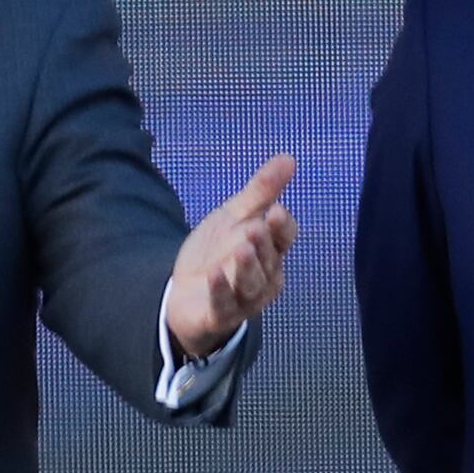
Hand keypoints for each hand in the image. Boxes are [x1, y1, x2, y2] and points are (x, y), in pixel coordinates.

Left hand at [163, 152, 299, 359]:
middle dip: (263, 245)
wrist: (184, 289)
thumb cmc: (217, 251)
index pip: (285, 237)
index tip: (275, 211)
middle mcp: (265, 276)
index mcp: (271, 249)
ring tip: (241, 250)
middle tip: (255, 228)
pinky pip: (224, 304)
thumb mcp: (235, 216)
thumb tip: (289, 158)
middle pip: (270, 260)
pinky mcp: (220, 314)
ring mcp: (244, 298)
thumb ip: (262, 190)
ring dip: (247, 268)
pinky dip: (221, 291)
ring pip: (251, 284)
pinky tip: (214, 275)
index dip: (282, 227)